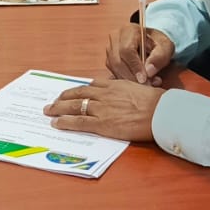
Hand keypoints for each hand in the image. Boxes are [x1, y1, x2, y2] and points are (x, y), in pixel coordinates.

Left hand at [42, 79, 165, 142]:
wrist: (161, 112)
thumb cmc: (157, 102)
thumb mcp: (140, 89)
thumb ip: (127, 91)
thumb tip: (126, 95)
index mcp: (115, 85)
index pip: (91, 86)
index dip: (78, 90)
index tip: (71, 93)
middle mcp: (105, 95)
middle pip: (78, 94)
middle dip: (63, 98)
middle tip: (53, 102)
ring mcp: (102, 109)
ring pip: (74, 106)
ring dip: (59, 109)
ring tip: (49, 111)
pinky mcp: (103, 123)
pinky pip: (79, 122)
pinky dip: (65, 122)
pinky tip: (56, 123)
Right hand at [106, 24, 174, 85]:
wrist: (152, 42)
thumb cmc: (158, 43)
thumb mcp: (165, 47)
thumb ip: (159, 57)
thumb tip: (148, 72)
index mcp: (129, 30)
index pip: (126, 50)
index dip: (134, 66)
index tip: (144, 79)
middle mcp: (115, 37)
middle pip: (117, 61)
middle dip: (131, 76)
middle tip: (146, 85)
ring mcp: (110, 48)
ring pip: (114, 68)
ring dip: (128, 79)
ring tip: (145, 84)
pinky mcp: (109, 59)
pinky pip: (113, 72)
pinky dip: (124, 79)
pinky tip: (137, 82)